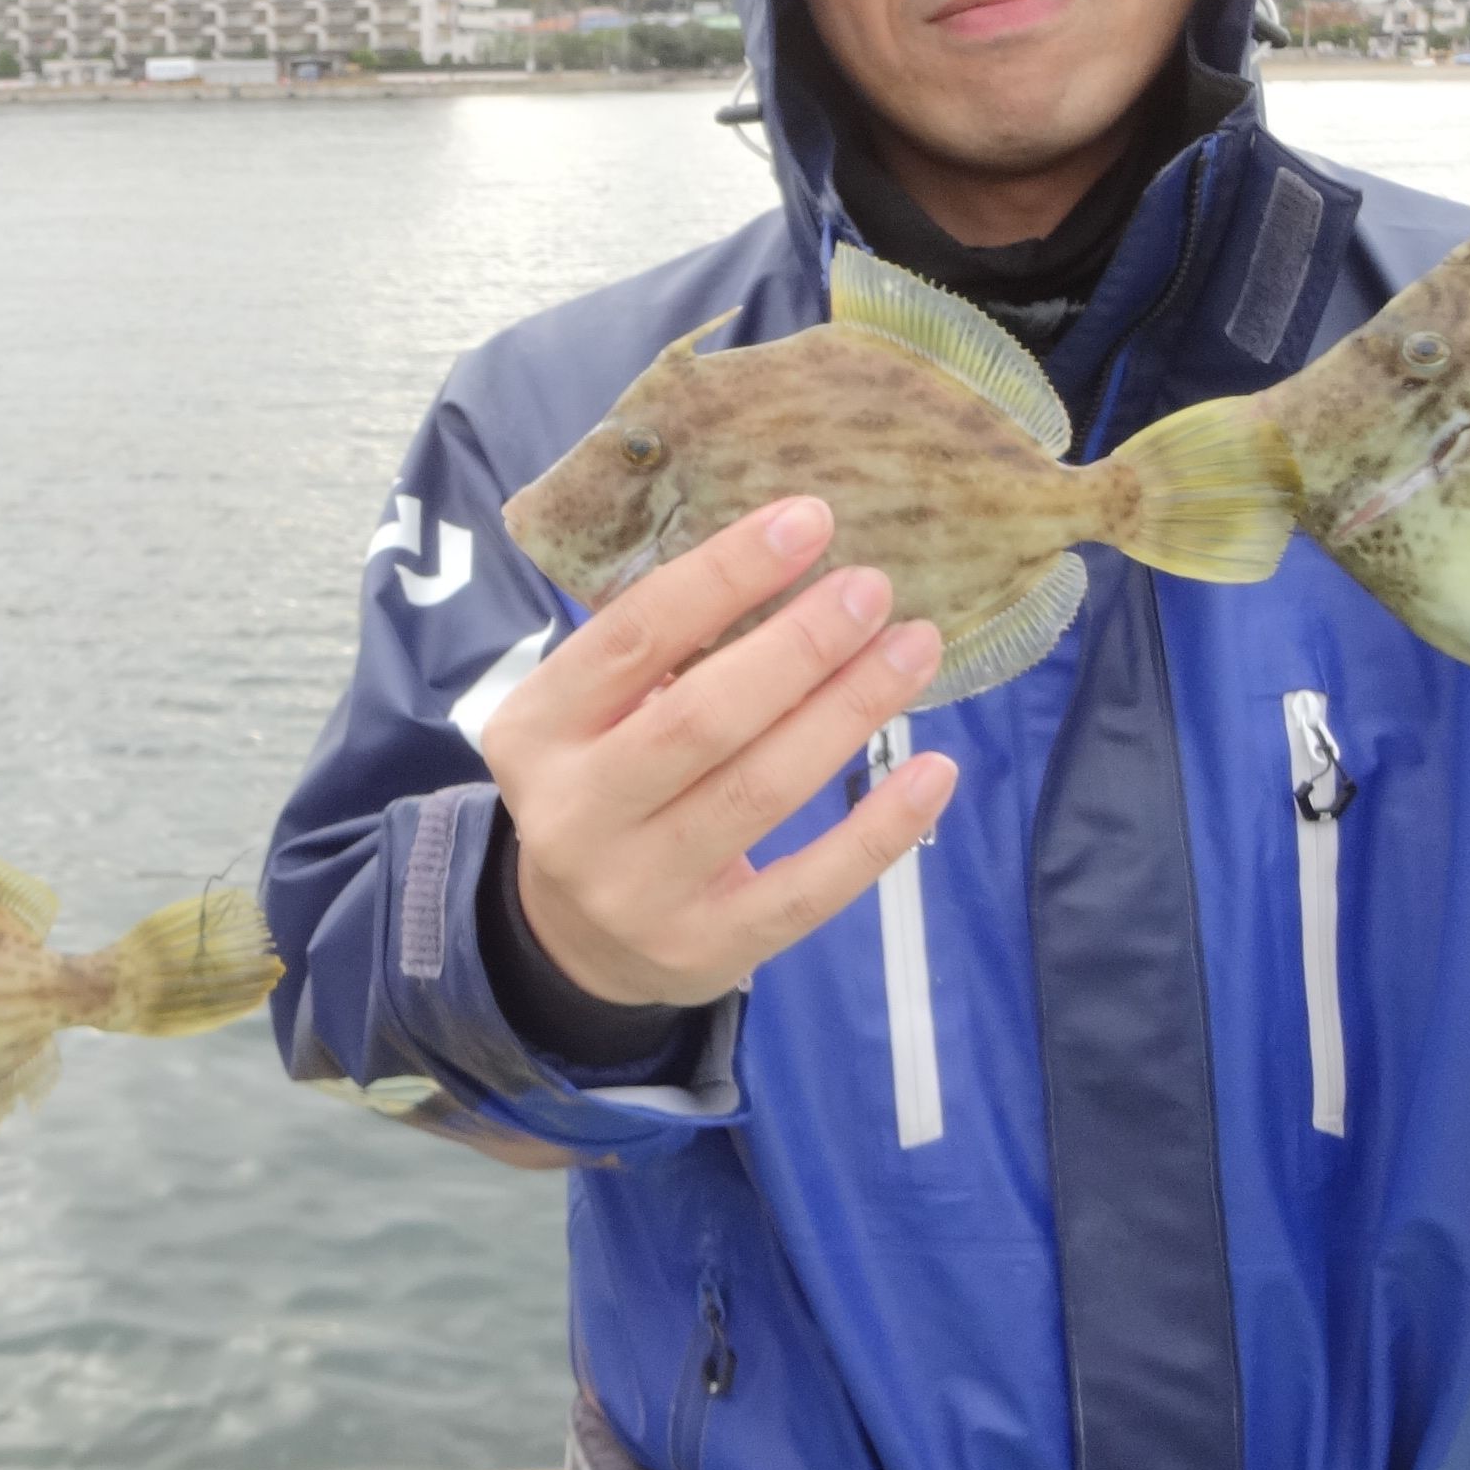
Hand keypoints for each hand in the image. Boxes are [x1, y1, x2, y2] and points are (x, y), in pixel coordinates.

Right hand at [481, 494, 956, 1008]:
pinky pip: (809, 888)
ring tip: (913, 650)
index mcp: (535, 730)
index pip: (633, 636)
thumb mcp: (588, 715)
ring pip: (761, 791)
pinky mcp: (704, 949)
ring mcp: (638, 889)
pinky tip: (934, 770)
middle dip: (800, 645)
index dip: (725, 574)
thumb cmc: (605, 782)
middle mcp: (575, 812)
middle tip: (873, 589)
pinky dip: (879, 828)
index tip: (809, 520)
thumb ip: (655, 651)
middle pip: (702, 717)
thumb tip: (787, 554)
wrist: (576, 939)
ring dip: (849, 711)